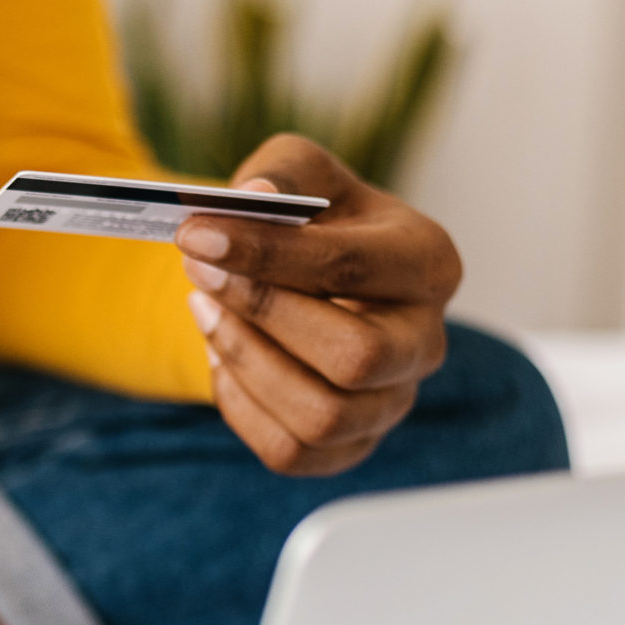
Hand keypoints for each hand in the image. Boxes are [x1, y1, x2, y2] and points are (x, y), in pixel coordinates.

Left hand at [178, 134, 460, 475]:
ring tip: (205, 311)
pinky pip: (291, 452)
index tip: (196, 235)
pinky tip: (225, 356)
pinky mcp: (353, 446)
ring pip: (322, 416)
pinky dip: (241, 405)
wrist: (312, 276)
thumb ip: (281, 174)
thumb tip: (255, 199)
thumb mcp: (300, 172)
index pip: (350, 268)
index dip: (266, 254)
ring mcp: (393, 401)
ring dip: (245, 362)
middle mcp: (424, 341)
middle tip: (199, 273)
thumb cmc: (315, 219)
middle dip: (262, 316)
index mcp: (428, 263)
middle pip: (355, 358)